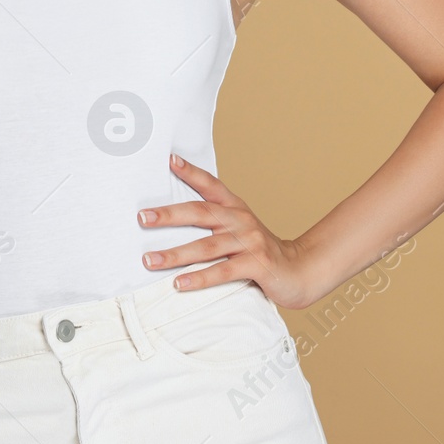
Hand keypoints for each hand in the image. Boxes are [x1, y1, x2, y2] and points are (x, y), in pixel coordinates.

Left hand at [137, 153, 315, 308]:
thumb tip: (170, 217)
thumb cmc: (259, 250)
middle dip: (169, 215)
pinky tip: (179, 284)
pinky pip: (223, 272)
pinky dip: (199, 278)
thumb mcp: (238, 229)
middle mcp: (241, 220)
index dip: (191, 172)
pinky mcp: (257, 265)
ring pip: (206, 246)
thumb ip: (213, 222)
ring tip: (149, 260)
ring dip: (175, 254)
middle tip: (142, 217)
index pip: (211, 185)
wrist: (300, 271)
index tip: (169, 160)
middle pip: (200, 213)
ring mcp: (250, 242)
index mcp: (235, 208)